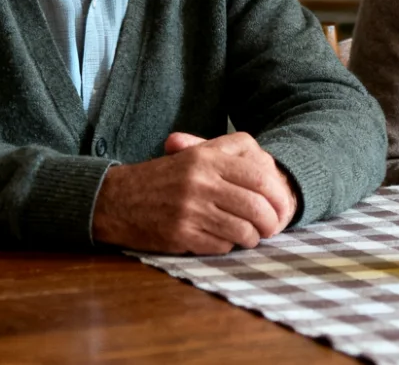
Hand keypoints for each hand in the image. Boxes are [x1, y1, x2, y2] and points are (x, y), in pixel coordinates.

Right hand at [91, 132, 297, 253]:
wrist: (116, 199)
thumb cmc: (162, 177)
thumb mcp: (193, 154)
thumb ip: (228, 152)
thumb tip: (268, 162)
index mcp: (206, 158)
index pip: (259, 176)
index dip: (278, 194)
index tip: (282, 206)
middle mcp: (200, 182)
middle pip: (256, 206)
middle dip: (271, 221)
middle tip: (271, 227)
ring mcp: (190, 210)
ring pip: (242, 230)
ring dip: (252, 237)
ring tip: (249, 236)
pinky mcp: (181, 235)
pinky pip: (221, 245)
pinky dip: (229, 246)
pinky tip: (223, 240)